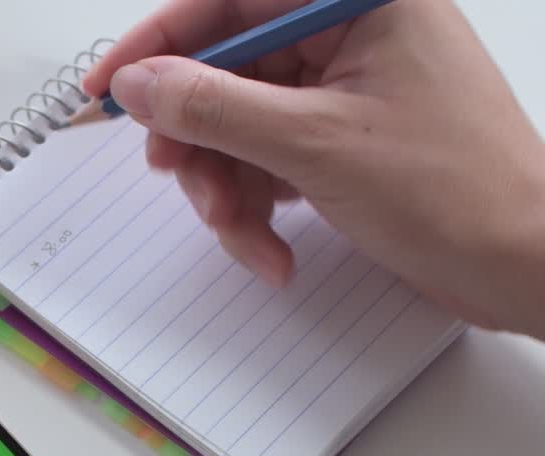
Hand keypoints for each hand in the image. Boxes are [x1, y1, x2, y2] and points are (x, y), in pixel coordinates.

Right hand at [83, 0, 544, 337]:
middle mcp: (349, 32)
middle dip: (197, 139)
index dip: (157, 41)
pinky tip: (275, 248)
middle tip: (180, 179)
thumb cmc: (455, 192)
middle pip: (225, 69)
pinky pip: (267, 159)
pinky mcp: (343, 138)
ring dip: (226, 187)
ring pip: (238, 124)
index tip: (107, 86)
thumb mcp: (313, 144)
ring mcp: (345, 88)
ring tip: (246, 234)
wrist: (524, 268)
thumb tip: (138, 84)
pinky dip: (258, 206)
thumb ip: (213, 106)